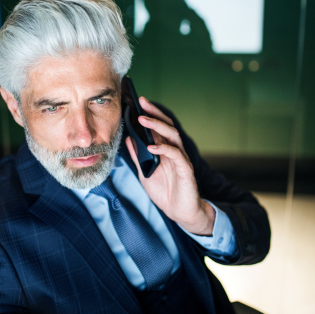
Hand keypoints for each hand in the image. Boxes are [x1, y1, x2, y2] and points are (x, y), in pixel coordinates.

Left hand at [125, 97, 214, 235]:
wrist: (179, 212)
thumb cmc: (164, 191)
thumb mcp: (144, 172)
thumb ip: (138, 156)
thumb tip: (128, 138)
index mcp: (164, 150)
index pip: (158, 127)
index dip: (150, 114)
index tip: (136, 102)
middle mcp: (174, 150)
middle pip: (167, 126)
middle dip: (154, 113)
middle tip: (142, 102)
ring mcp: (181, 159)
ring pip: (173, 136)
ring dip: (158, 126)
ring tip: (143, 119)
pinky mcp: (186, 170)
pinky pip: (176, 155)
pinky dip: (164, 149)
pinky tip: (152, 147)